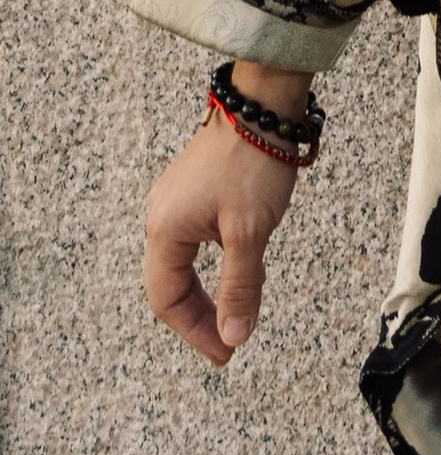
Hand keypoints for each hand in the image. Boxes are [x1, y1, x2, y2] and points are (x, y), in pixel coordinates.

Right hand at [142, 68, 310, 366]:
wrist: (264, 102)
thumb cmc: (253, 160)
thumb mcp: (249, 232)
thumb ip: (239, 287)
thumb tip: (233, 335)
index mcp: (165, 229)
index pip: (168, 300)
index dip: (195, 332)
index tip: (225, 352)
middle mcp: (163, 216)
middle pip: (172, 285)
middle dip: (201, 317)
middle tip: (230, 343)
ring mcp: (177, 200)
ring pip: (186, 263)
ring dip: (209, 291)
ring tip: (237, 313)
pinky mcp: (196, 189)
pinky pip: (196, 240)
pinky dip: (216, 264)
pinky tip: (239, 270)